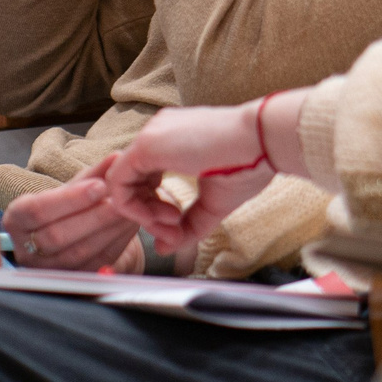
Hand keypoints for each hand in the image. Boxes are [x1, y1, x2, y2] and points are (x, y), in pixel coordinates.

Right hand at [3, 159, 146, 270]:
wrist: (72, 238)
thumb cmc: (67, 209)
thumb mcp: (73, 189)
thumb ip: (92, 175)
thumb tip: (116, 158)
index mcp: (16, 220)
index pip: (37, 210)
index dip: (69, 199)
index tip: (99, 186)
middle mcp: (25, 249)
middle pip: (57, 235)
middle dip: (93, 217)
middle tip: (120, 200)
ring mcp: (47, 270)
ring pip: (78, 252)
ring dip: (108, 229)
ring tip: (129, 210)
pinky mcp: (72, 281)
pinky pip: (96, 263)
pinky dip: (116, 242)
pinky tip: (129, 225)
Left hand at [98, 102, 280, 253]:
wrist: (263, 143)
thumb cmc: (248, 165)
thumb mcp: (213, 203)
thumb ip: (187, 225)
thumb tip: (163, 248)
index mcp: (173, 139)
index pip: (146, 177)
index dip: (156, 207)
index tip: (177, 226)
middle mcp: (157, 133)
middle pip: (132, 181)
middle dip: (148, 213)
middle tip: (173, 231)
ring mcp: (150, 136)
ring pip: (121, 182)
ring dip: (142, 213)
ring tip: (173, 224)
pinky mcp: (146, 145)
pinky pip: (118, 181)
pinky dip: (132, 207)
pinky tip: (157, 218)